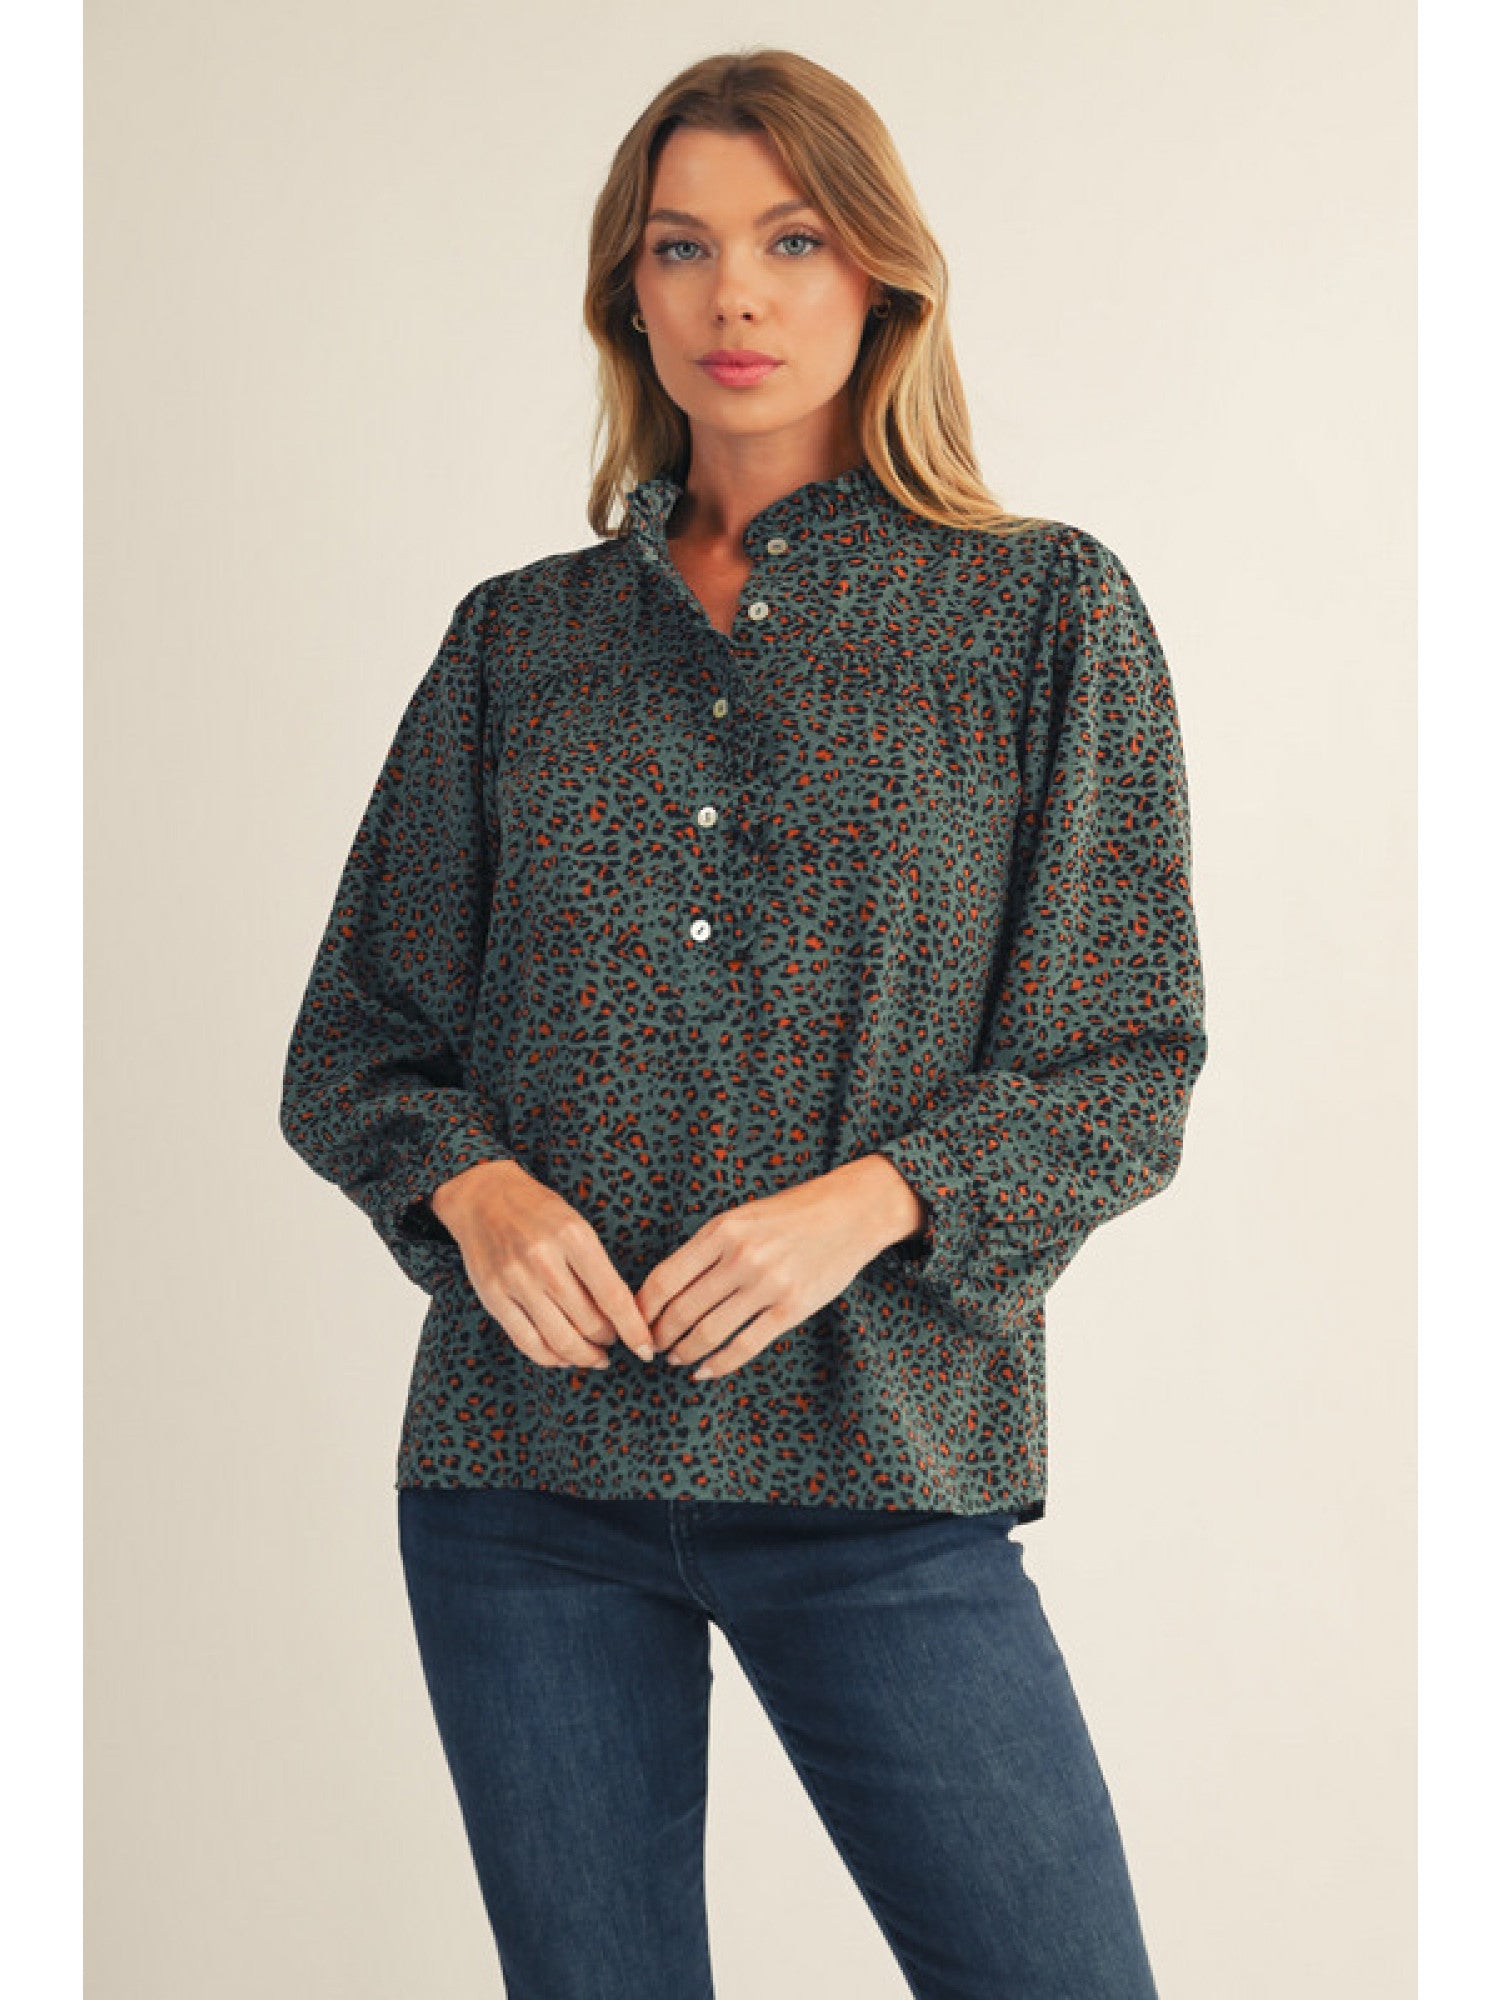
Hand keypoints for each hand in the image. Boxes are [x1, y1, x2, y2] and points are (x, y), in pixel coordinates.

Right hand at [431, 1160, 656, 1367]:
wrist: (483, 1196)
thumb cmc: (538, 1211)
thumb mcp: (576, 1225)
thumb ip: (597, 1267)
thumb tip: (624, 1315)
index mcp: (573, 1236)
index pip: (613, 1296)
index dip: (633, 1330)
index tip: (645, 1348)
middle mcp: (544, 1260)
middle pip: (588, 1323)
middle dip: (608, 1341)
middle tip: (614, 1342)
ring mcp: (515, 1280)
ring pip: (559, 1339)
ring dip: (583, 1356)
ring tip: (595, 1357)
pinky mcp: (493, 1297)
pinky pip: (527, 1342)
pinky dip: (550, 1358)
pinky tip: (563, 1357)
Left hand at [633, 1158, 920, 1382]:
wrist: (850, 1211)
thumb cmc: (789, 1214)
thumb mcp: (740, 1217)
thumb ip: (706, 1249)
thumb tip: (665, 1291)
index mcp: (721, 1230)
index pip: (664, 1279)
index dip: (642, 1309)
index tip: (633, 1323)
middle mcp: (741, 1257)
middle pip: (682, 1310)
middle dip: (660, 1336)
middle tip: (652, 1348)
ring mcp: (768, 1284)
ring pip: (710, 1333)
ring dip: (685, 1352)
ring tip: (676, 1359)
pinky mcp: (792, 1308)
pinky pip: (746, 1346)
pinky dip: (719, 1365)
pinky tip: (705, 1371)